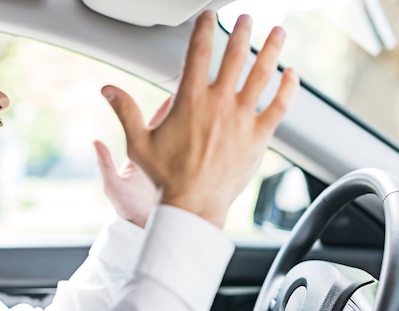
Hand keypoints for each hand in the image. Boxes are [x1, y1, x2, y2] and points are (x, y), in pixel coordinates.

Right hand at [101, 11, 298, 227]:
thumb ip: (126, 111)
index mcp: (190, 100)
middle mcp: (219, 104)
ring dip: (271, 48)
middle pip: (234, 55)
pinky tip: (291, 74)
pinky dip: (288, 87)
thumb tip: (107, 89)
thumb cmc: (166, 176)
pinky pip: (280, 106)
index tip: (209, 16)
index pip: (199, 52)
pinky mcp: (259, 136)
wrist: (193, 204)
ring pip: (262, 74)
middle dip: (242, 32)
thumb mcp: (139, 142)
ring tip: (278, 31)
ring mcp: (242, 119)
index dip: (205, 28)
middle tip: (246, 19)